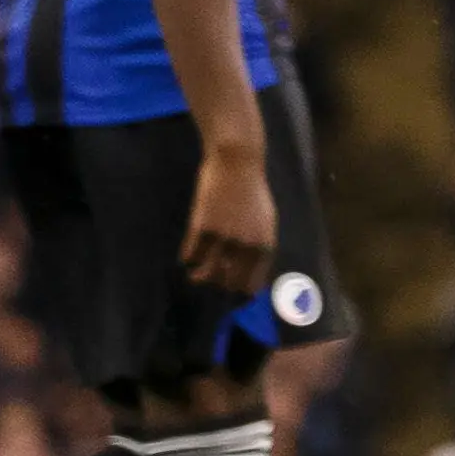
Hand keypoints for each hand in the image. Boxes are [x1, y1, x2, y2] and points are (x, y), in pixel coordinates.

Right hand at [182, 140, 277, 294]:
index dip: (241, 290)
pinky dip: (188, 258)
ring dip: (199, 277)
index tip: (232, 291)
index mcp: (264, 245)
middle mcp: (245, 246)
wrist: (238, 164)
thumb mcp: (266, 220)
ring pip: (207, 273)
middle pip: (228, 282)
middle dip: (219, 284)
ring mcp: (224, 237)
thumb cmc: (252, 192)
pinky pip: (190, 254)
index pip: (252, 283)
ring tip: (195, 276)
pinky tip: (187, 255)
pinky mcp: (202, 227)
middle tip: (212, 281)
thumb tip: (255, 272)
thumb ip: (260, 246)